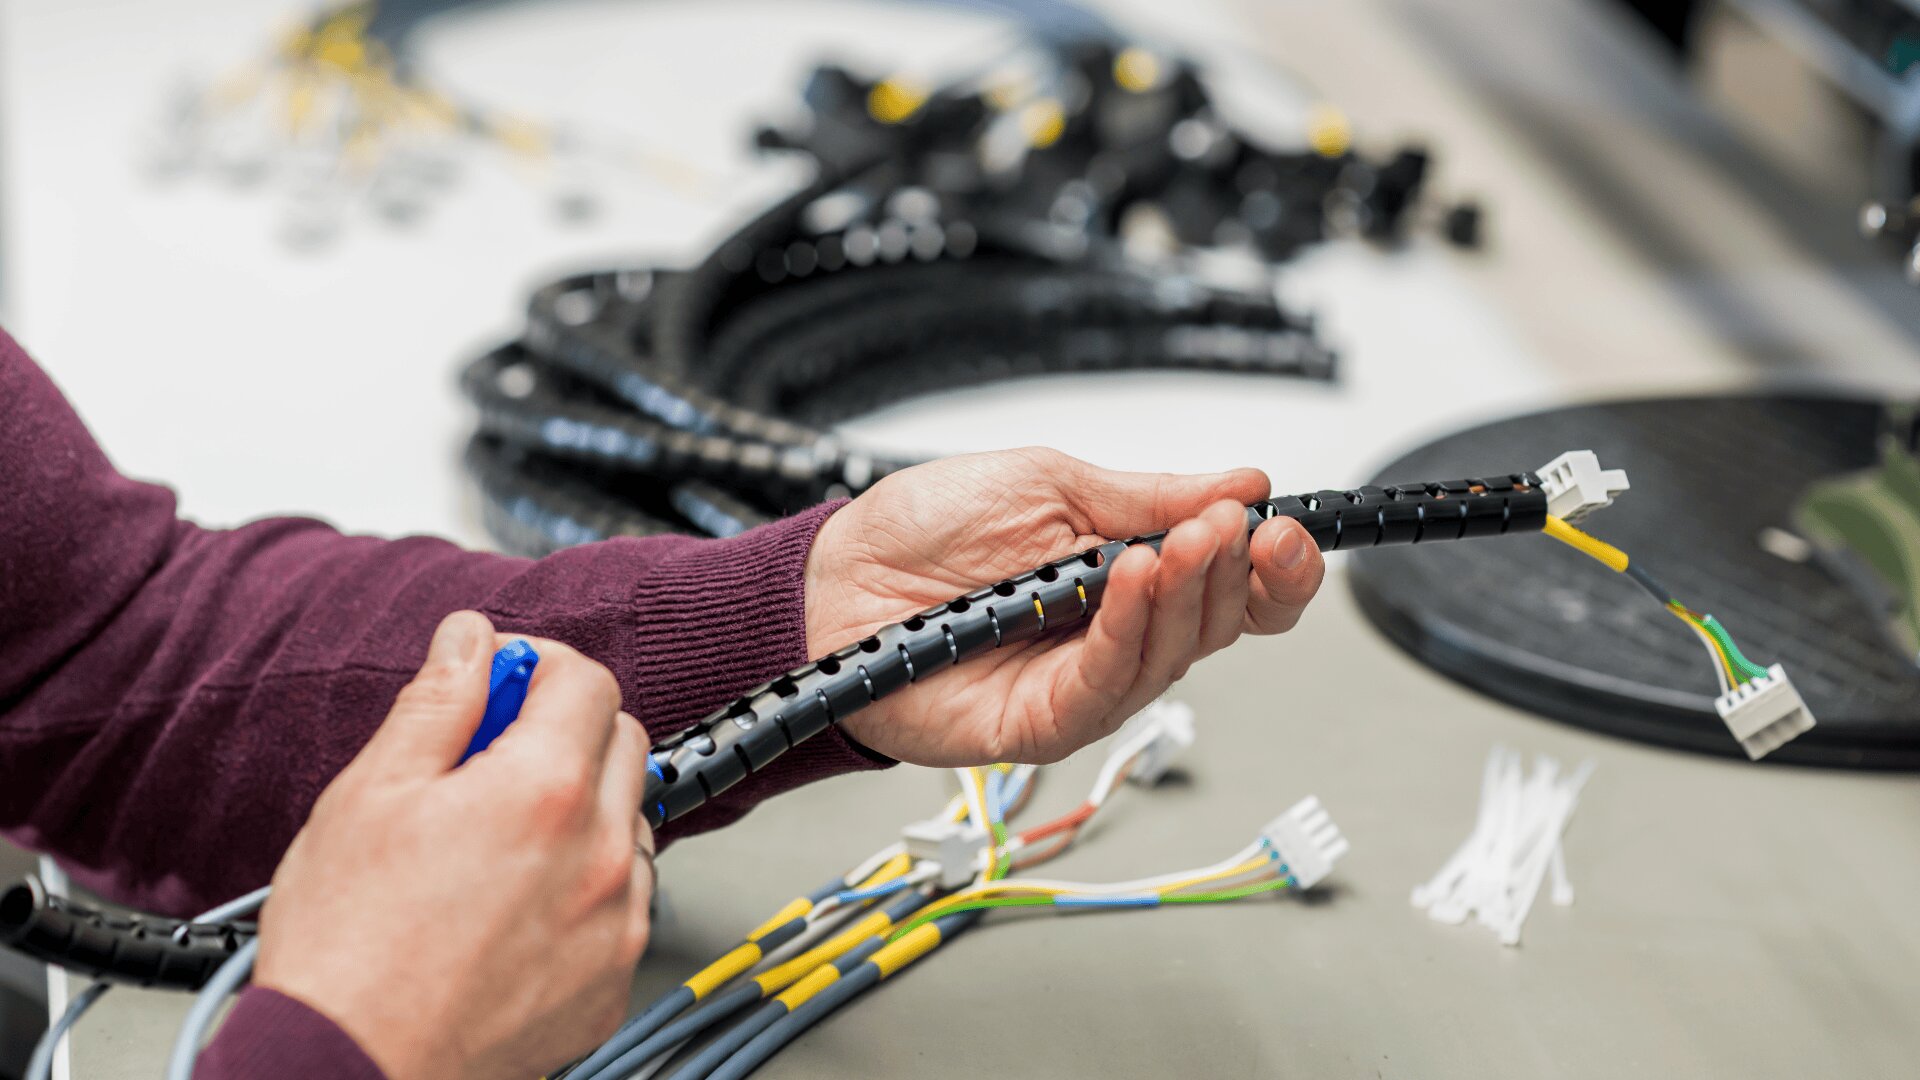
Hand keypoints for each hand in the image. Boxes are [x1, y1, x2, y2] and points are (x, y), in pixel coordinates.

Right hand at [255, 612, 653, 1079]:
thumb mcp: (369, 795)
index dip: (540, 668)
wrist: (350, 1072)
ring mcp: (616, 919)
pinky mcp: (615, 975)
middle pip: (622, 741)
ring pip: (627, 820)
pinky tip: (515, 904)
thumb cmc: (348, 950)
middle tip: (490, 760)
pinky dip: (586, 884)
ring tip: (495, 844)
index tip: (504, 685)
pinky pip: (626, 899)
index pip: (588, 680)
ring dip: (580, 809)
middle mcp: (598, 851)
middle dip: (565, 730)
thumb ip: (438, 704)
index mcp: (541, 790)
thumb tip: (470, 641)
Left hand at [805, 447, 1324, 765]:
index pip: (1227, 588)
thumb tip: (1240, 482)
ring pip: (1168, 657)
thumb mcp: (1049, 482)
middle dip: (1234, 571)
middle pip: (1215, 626)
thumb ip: (1145, 495)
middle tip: (1231, 525)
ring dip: (1184, 594)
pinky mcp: (1039, 724)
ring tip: (1184, 542)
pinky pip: (1103, 686)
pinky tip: (1129, 581)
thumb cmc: (923, 533)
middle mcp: (1114, 638)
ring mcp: (1080, 686)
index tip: (1283, 526)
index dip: (1271, 566)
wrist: (835, 580)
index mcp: (1126, 579)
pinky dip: (1124, 630)